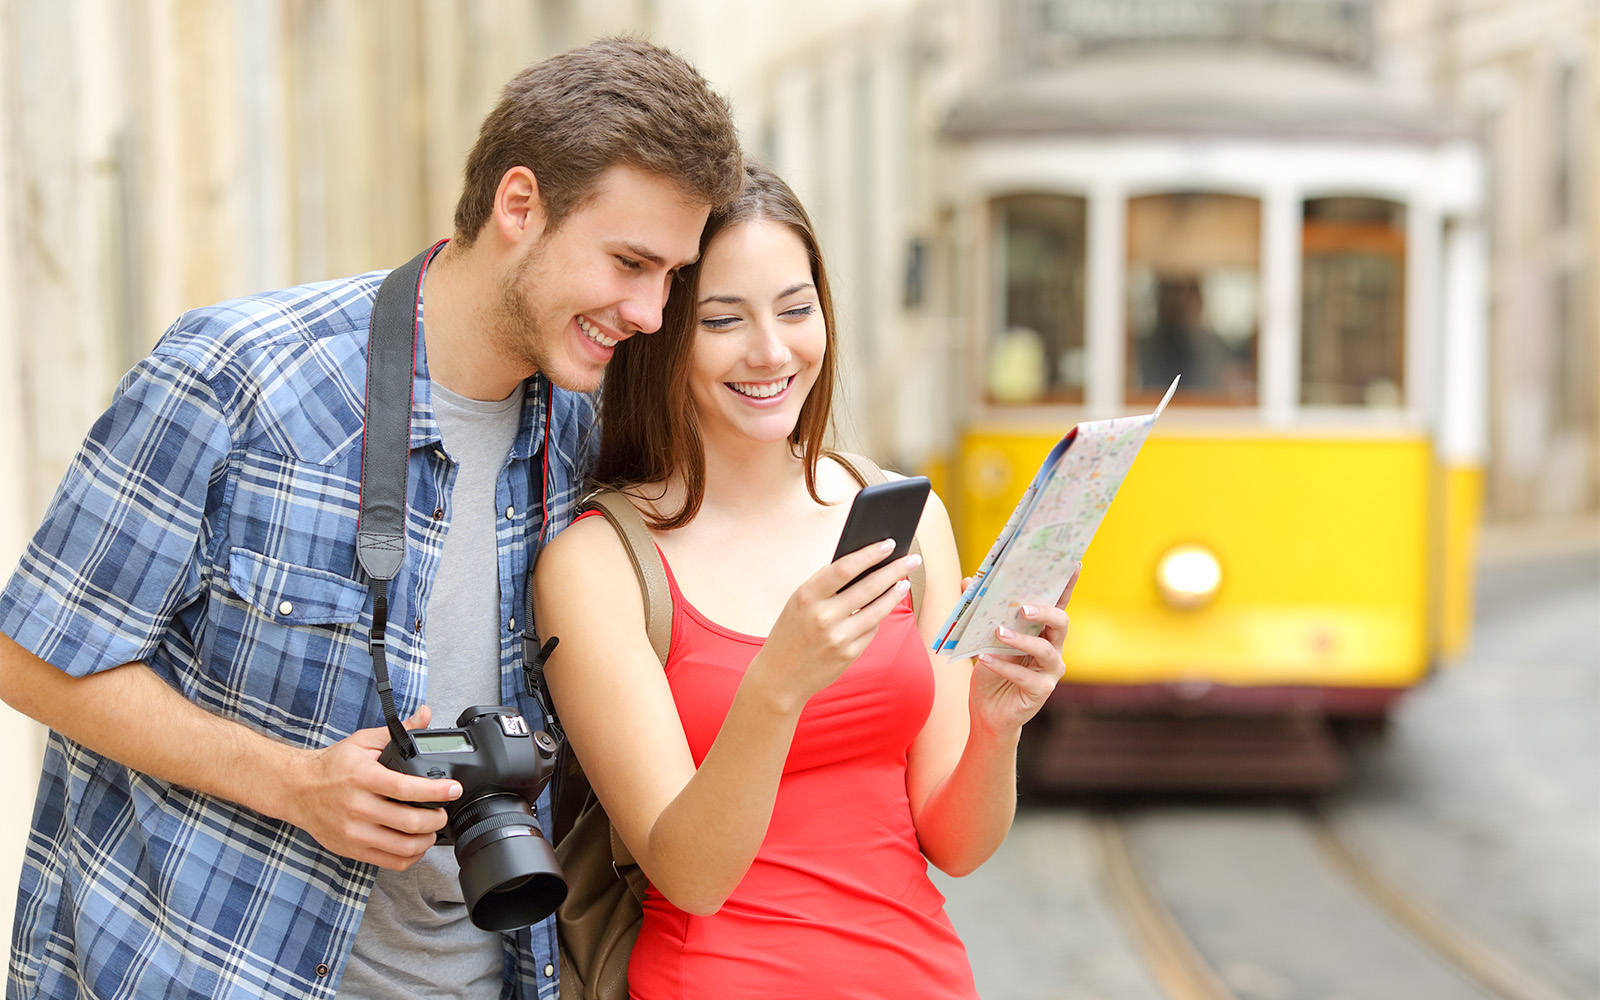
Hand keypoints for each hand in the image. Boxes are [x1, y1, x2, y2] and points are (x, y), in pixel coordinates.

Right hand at [277, 705, 461, 869]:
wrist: (297, 790)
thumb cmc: (332, 766)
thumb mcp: (364, 742)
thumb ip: (399, 731)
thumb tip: (426, 715)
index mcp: (363, 778)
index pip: (406, 788)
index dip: (435, 791)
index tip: (453, 789)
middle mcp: (358, 807)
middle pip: (409, 823)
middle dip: (436, 819)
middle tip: (443, 811)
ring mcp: (354, 832)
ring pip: (403, 847)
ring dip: (427, 840)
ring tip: (432, 829)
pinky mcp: (352, 849)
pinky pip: (390, 862)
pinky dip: (411, 856)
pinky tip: (416, 845)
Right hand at [756, 540, 921, 706]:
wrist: (779, 676)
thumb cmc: (790, 633)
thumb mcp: (798, 603)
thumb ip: (825, 585)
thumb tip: (861, 565)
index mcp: (806, 596)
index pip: (845, 568)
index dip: (870, 554)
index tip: (888, 544)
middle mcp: (823, 617)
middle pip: (869, 587)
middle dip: (894, 570)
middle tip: (911, 559)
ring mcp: (838, 637)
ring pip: (878, 610)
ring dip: (895, 593)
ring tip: (904, 582)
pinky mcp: (849, 654)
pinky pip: (872, 629)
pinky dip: (879, 616)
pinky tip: (884, 606)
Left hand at [968, 563, 1080, 737]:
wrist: (987, 711)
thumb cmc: (990, 669)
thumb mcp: (981, 638)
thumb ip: (979, 612)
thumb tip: (968, 581)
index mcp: (1042, 630)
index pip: (1057, 603)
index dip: (1066, 584)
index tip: (1073, 563)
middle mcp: (1053, 647)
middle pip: (1061, 622)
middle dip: (1045, 611)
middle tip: (1024, 607)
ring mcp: (1050, 670)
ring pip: (1045, 650)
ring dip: (1022, 639)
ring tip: (998, 632)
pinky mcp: (1041, 691)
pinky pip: (1025, 676)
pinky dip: (1004, 666)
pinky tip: (985, 659)